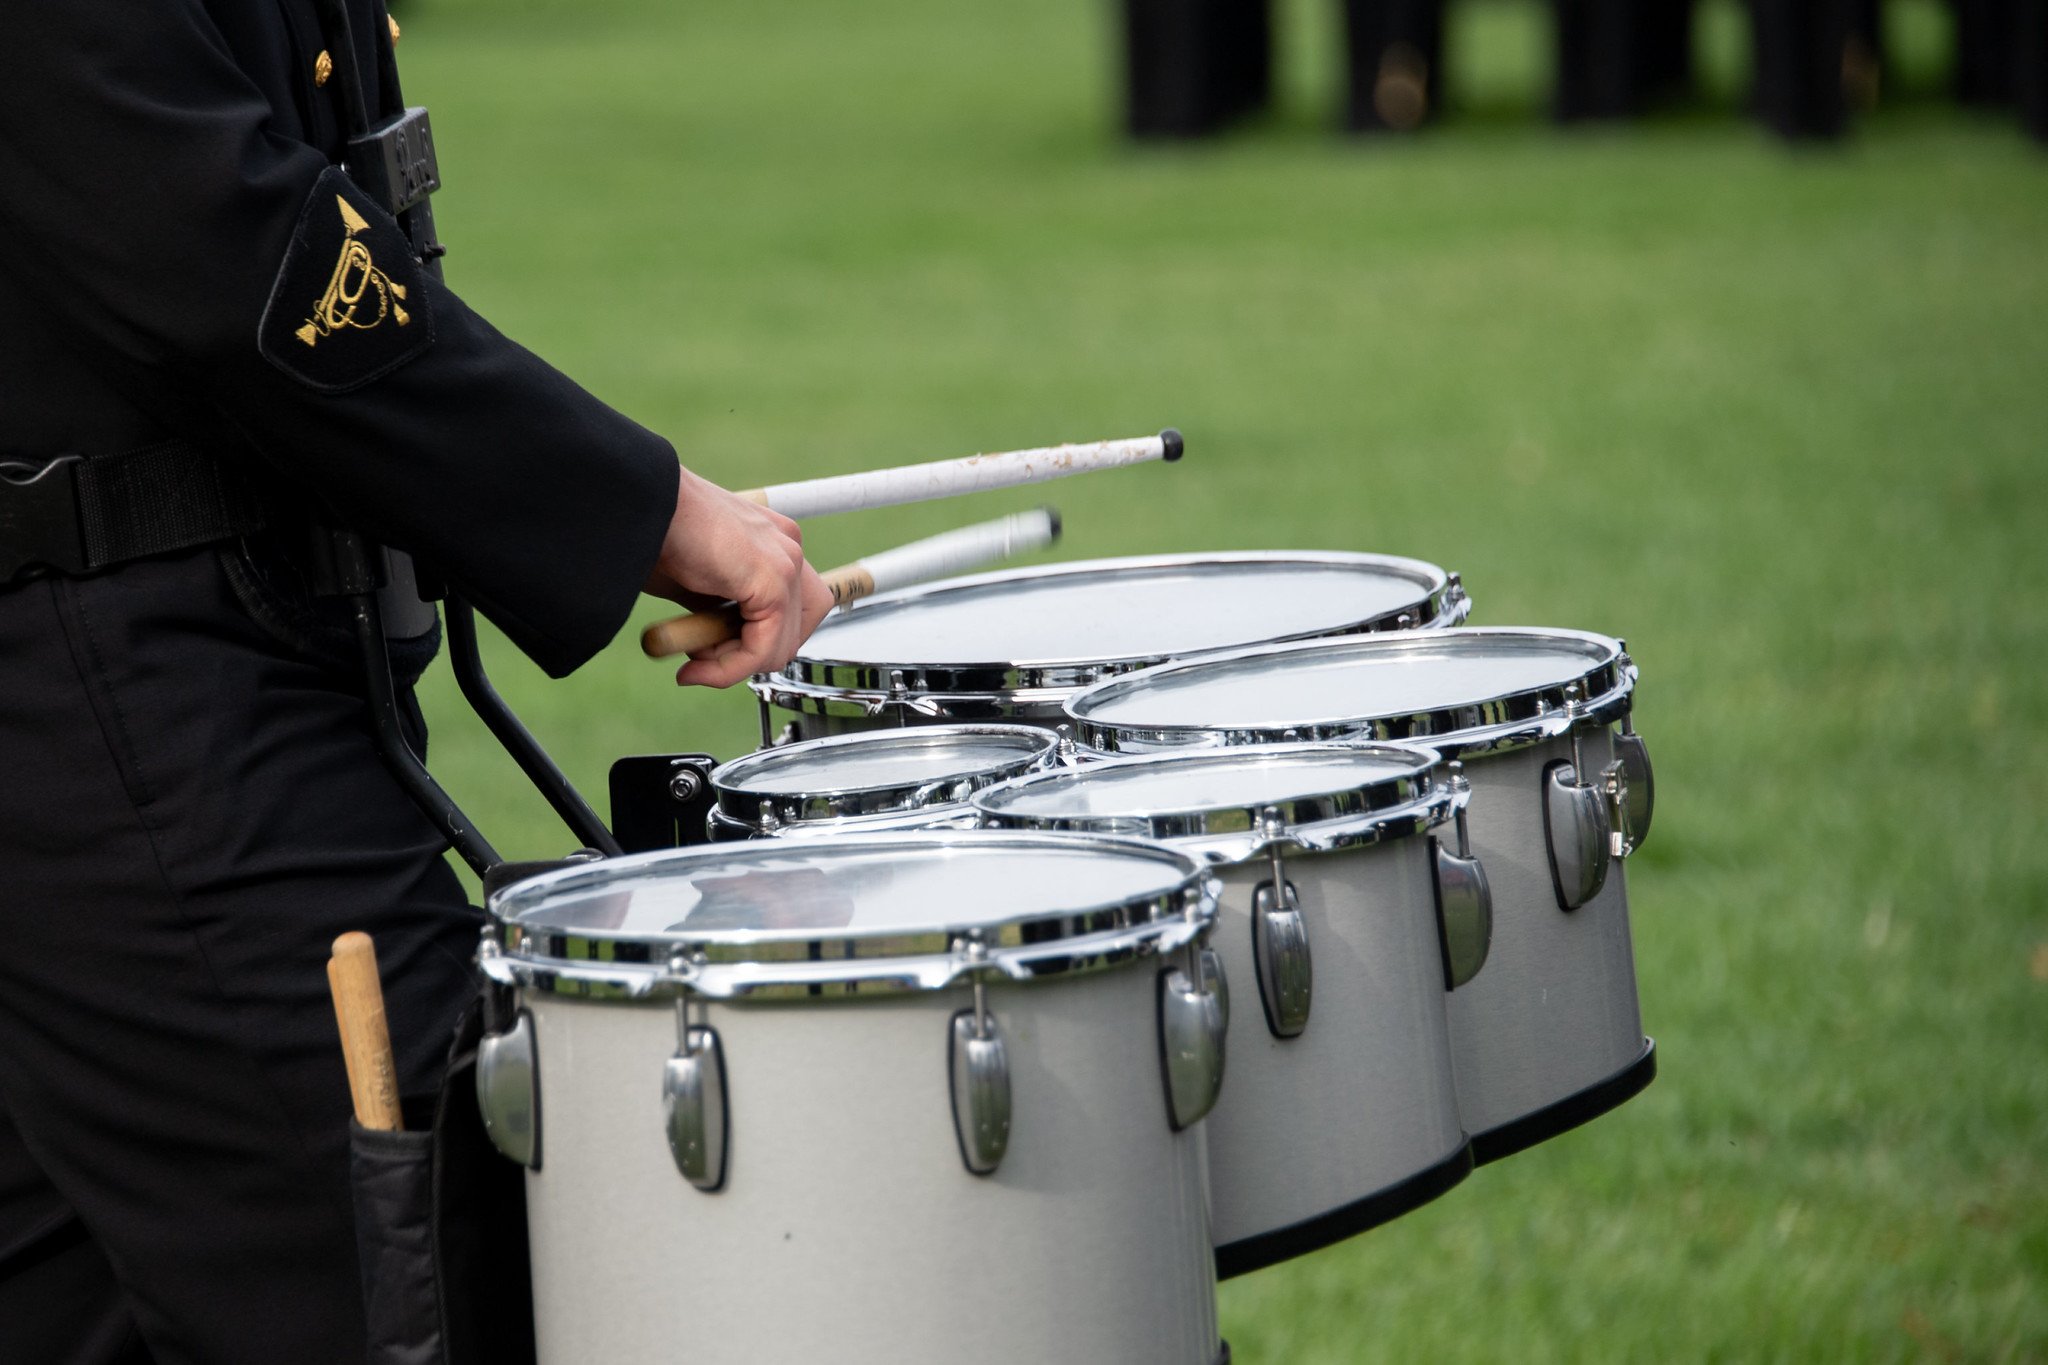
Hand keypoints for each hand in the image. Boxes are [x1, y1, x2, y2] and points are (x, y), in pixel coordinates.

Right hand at [642, 466, 834, 687]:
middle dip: (753, 654)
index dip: (752, 641)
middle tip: (705, 659)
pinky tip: (697, 666)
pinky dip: (730, 668)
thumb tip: (716, 644)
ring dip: (735, 665)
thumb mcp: (695, 581)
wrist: (642, 502)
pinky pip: (763, 648)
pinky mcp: (774, 580)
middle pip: (798, 626)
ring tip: (694, 661)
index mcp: (772, 541)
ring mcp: (787, 561)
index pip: (788, 610)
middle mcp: (788, 547)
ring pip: (782, 644)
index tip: (704, 653)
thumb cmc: (654, 532)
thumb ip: (716, 609)